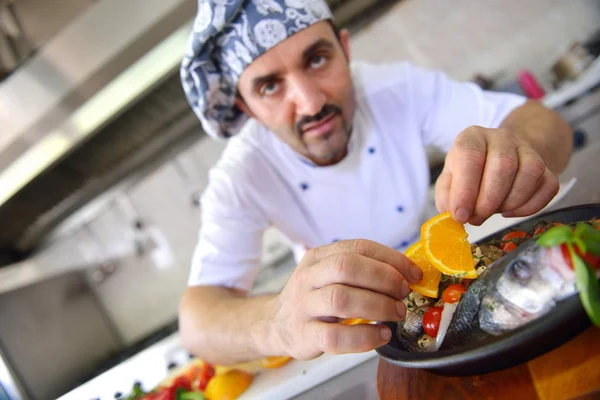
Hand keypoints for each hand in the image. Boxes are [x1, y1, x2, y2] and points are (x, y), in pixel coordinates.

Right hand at [270, 239, 422, 359]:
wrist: (276, 324)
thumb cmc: (314, 298)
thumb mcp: (330, 275)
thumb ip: (361, 271)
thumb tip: (407, 274)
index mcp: (319, 257)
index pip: (358, 247)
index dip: (391, 259)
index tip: (413, 274)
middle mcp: (308, 277)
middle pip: (347, 267)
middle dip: (383, 279)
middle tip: (403, 293)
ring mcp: (303, 306)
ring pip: (341, 299)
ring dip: (377, 305)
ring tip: (397, 313)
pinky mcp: (304, 335)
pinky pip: (335, 337)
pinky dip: (364, 337)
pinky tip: (381, 335)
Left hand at [435, 126, 558, 225]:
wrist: (503, 156)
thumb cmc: (470, 170)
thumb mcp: (449, 178)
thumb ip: (446, 195)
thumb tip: (452, 213)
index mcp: (472, 137)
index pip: (470, 156)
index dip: (465, 190)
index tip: (461, 215)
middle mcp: (501, 138)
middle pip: (503, 166)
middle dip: (488, 201)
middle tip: (477, 218)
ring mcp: (527, 150)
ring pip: (530, 173)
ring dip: (510, 202)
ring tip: (494, 211)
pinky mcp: (546, 166)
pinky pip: (548, 186)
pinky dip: (530, 206)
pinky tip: (511, 210)